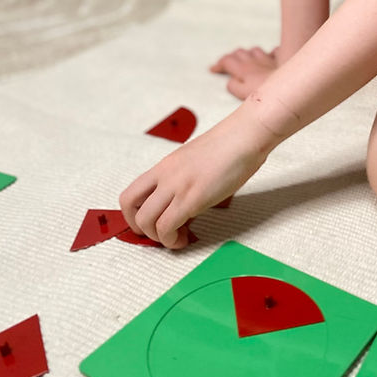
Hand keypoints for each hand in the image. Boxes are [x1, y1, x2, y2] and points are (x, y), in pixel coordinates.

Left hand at [119, 105, 276, 248]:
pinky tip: (186, 237)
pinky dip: (172, 240)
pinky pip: (167, 227)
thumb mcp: (196, 162)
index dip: (133, 215)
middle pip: (130, 208)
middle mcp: (165, 175)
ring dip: (158, 237)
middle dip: (141, 229)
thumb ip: (184, 180)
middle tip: (160, 234)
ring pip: (145, 221)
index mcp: (165, 166)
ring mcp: (177, 186)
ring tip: (177, 237)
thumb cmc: (230, 146)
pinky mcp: (192, 198)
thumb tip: (184, 204)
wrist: (245, 135)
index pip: (130, 193)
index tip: (151, 224)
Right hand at [210, 46, 279, 99]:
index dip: (218, 64)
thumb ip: (233, 86)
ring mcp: (268, 59)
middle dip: (231, 57)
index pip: (227, 61)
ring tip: (246, 61)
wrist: (291, 88)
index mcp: (244, 69)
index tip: (213, 70)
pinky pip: (274, 52)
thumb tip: (230, 80)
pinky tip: (270, 59)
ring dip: (248, 54)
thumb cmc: (267, 95)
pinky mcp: (281, 61)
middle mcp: (255, 61)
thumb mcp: (243, 94)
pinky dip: (270, 55)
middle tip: (227, 65)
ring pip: (255, 50)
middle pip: (239, 53)